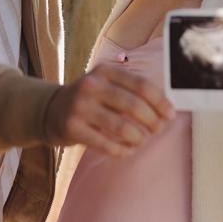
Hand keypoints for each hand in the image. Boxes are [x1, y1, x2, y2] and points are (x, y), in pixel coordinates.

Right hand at [44, 63, 174, 157]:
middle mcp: (91, 85)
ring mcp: (80, 107)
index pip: (141, 84)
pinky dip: (123, 150)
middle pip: (133, 106)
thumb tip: (165, 108)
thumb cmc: (90, 99)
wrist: (51, 110)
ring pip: (122, 127)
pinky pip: (106, 144)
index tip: (171, 115)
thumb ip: (132, 89)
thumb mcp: (106, 83)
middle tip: (157, 130)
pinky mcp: (73, 128)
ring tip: (142, 140)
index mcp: (104, 71)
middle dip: (152, 121)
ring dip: (139, 137)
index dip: (160, 101)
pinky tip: (127, 150)